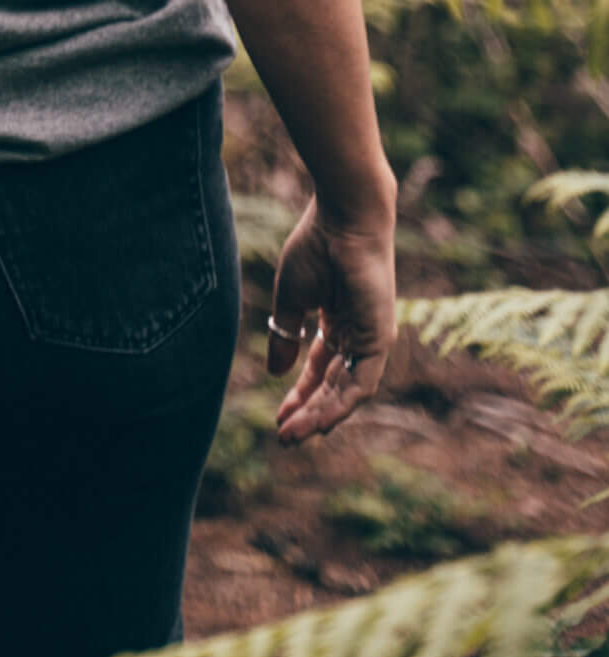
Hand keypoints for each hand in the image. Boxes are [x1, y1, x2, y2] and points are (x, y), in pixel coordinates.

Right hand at [266, 193, 396, 444]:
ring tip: (293, 435)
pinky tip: (320, 421)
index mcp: (337, 320)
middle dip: (308, 412)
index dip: (299, 393)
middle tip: (284, 437)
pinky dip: (341, 404)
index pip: (320, 368)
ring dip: (320, 415)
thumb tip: (277, 372)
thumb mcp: (290, 299)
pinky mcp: (380, 339)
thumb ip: (285, 336)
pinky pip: (362, 382)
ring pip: (347, 391)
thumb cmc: (315, 248)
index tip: (279, 416)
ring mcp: (371, 338)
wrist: (342, 219)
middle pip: (332, 384)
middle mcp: (357, 334)